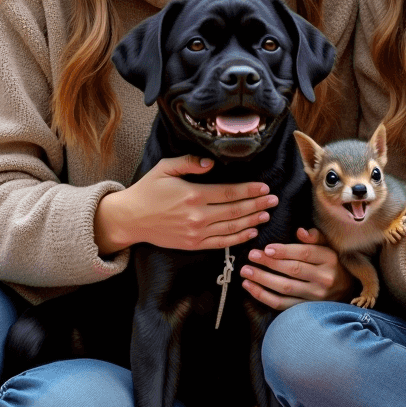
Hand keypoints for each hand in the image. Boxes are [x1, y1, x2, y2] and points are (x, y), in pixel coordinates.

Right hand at [93, 155, 277, 252]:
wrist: (131, 218)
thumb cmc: (148, 190)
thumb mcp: (165, 168)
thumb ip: (189, 162)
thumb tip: (211, 163)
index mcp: (193, 195)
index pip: (229, 193)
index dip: (249, 190)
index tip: (264, 187)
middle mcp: (197, 216)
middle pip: (235, 210)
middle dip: (257, 204)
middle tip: (274, 199)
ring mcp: (196, 233)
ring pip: (232, 227)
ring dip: (252, 220)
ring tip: (267, 214)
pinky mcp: (193, 244)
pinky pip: (221, 242)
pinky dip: (238, 238)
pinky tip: (251, 232)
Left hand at [240, 227, 353, 310]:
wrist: (347, 291)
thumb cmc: (333, 264)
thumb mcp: (330, 247)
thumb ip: (316, 237)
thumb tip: (300, 231)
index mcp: (330, 259)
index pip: (305, 254)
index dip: (284, 251)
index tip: (266, 248)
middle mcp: (324, 278)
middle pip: (293, 270)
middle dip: (269, 263)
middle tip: (251, 256)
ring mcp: (316, 296)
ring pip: (285, 288)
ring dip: (262, 280)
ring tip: (245, 272)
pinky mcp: (306, 309)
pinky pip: (282, 304)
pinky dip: (264, 296)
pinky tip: (250, 287)